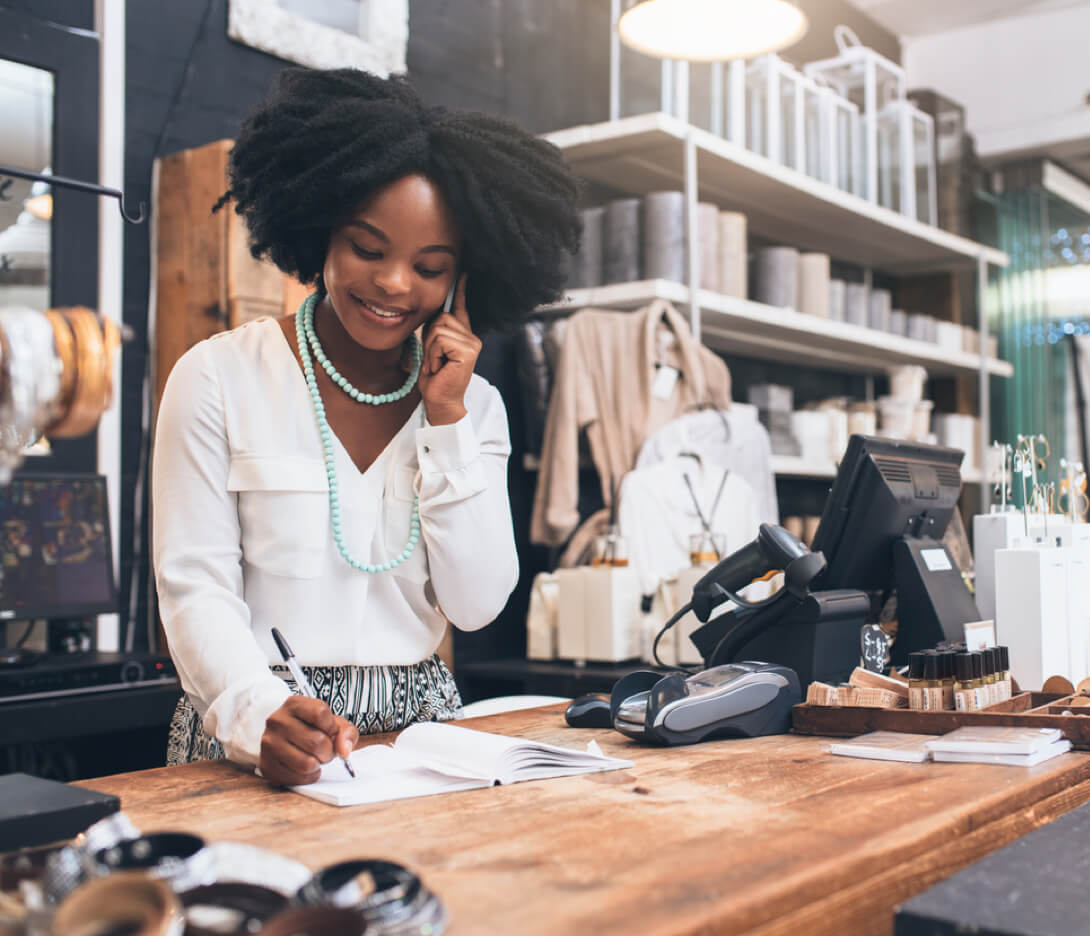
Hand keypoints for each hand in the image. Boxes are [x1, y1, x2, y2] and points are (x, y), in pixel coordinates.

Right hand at [259, 696, 357, 785]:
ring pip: (307, 763)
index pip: (320, 713)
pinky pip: (297, 778)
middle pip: (317, 742)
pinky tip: (304, 768)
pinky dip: (307, 777)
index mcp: (294, 704)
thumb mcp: (331, 723)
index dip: (331, 727)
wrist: (283, 739)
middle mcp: (277, 721)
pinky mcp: (266, 765)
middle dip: (328, 751)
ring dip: (318, 765)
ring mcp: (269, 743)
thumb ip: (346, 732)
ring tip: (314, 758)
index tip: (329, 731)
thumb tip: (344, 751)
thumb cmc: (311, 729)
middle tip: (324, 750)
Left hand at [417, 274, 480, 425]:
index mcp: (463, 335)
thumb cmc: (435, 379)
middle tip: (434, 360)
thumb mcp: (432, 349)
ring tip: (436, 365)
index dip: (461, 290)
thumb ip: (435, 331)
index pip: (461, 308)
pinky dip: (433, 355)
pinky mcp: (468, 351)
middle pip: (441, 317)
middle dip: (429, 338)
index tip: (463, 273)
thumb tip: (434, 312)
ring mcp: (472, 344)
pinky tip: (439, 367)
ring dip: (430, 349)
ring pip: (438, 329)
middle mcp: (472, 337)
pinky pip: (440, 340)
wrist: (440, 401)